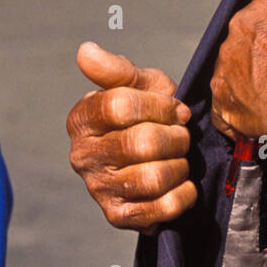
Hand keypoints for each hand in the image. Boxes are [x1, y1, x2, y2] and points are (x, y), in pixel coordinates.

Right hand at [67, 43, 196, 233]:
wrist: (155, 157)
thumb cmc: (147, 114)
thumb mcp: (138, 84)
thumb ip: (116, 69)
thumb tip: (86, 51)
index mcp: (83, 118)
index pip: (122, 106)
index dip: (160, 106)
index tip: (176, 109)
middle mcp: (83, 156)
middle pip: (142, 143)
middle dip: (176, 137)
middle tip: (182, 135)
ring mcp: (98, 189)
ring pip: (154, 177)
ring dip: (181, 166)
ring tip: (179, 158)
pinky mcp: (118, 216)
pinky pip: (162, 208)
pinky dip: (183, 195)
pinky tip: (182, 184)